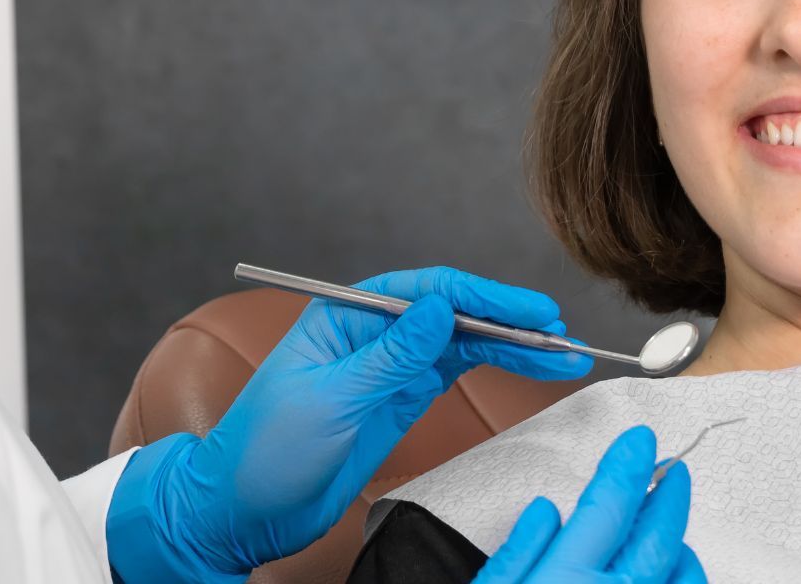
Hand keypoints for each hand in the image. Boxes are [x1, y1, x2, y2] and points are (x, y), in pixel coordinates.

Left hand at [107, 266, 592, 583]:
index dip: (486, 298)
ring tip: (561, 355)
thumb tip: (440, 307)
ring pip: (463, 342)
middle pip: (455, 313)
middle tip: (560, 334)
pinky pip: (454, 372)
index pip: (430, 290)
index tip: (530, 312)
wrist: (239, 510)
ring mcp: (391, 364)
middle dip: (509, 321)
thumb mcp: (329, 398)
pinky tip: (524, 367)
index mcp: (350, 314)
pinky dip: (492, 370)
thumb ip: (390, 354)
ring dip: (511, 347)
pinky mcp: (401, 397)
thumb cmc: (264, 448)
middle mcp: (376, 331)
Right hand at [475, 426, 705, 583]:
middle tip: (673, 468)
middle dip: (670, 492)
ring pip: (682, 572)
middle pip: (657, 532)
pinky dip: (685, 579)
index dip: (629, 464)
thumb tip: (546, 511)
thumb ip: (519, 551)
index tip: (641, 440)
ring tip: (672, 526)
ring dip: (680, 541)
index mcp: (568, 576)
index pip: (610, 502)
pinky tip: (673, 572)